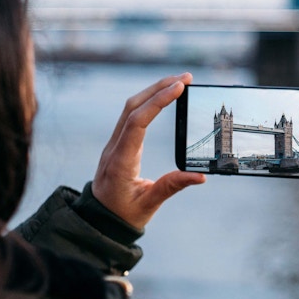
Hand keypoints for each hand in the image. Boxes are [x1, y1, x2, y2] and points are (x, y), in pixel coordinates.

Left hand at [91, 73, 205, 228]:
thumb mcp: (148, 205)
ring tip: (179, 82)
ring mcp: (115, 143)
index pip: (137, 122)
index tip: (179, 88)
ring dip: (154, 91)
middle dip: (159, 88)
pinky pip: (132, 115)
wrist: (97, 220)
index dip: (158, 102)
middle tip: (186, 78)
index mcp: (121, 161)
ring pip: (131, 107)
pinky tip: (163, 96)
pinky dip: (149, 101)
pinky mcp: (119, 143)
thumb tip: (200, 176)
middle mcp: (115, 147)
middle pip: (133, 107)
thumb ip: (171, 187)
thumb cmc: (122, 214)